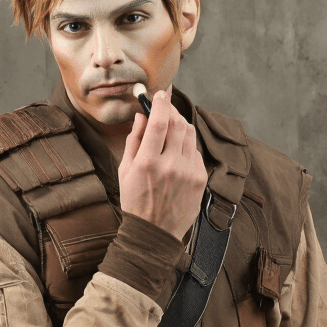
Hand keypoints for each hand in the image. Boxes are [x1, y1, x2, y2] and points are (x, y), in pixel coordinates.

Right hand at [118, 90, 207, 240]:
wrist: (154, 232)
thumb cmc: (135, 200)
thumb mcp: (125, 170)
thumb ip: (134, 140)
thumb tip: (142, 116)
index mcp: (148, 163)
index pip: (159, 122)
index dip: (160, 103)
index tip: (159, 94)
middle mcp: (170, 166)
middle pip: (177, 124)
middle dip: (171, 111)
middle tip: (165, 107)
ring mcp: (188, 173)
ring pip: (189, 134)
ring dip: (180, 125)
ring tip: (170, 128)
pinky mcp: (200, 179)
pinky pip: (195, 151)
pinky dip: (186, 146)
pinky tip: (176, 153)